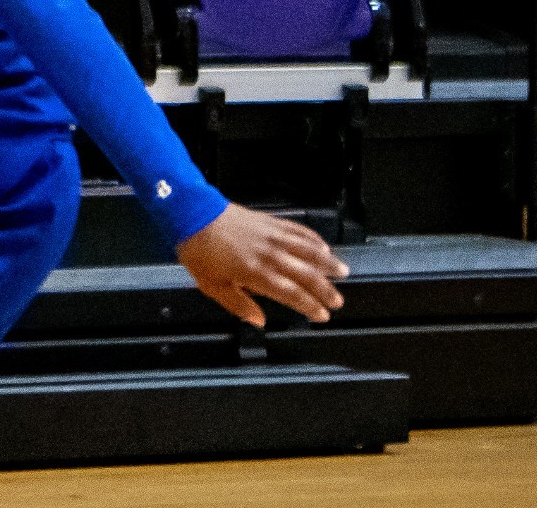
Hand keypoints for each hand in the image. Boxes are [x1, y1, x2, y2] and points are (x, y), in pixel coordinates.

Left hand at [176, 204, 349, 326]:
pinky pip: (299, 231)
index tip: (322, 316)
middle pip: (307, 275)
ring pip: (309, 251)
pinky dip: (314, 240)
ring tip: (343, 273)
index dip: (310, 307)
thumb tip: (258, 321)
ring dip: (328, 263)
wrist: (193, 214)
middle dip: (326, 290)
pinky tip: (323, 247)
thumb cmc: (200, 252)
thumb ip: (239, 305)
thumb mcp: (213, 286)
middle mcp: (271, 255)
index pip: (292, 295)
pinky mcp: (271, 222)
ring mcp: (273, 236)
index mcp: (257, 274)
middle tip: (338, 301)